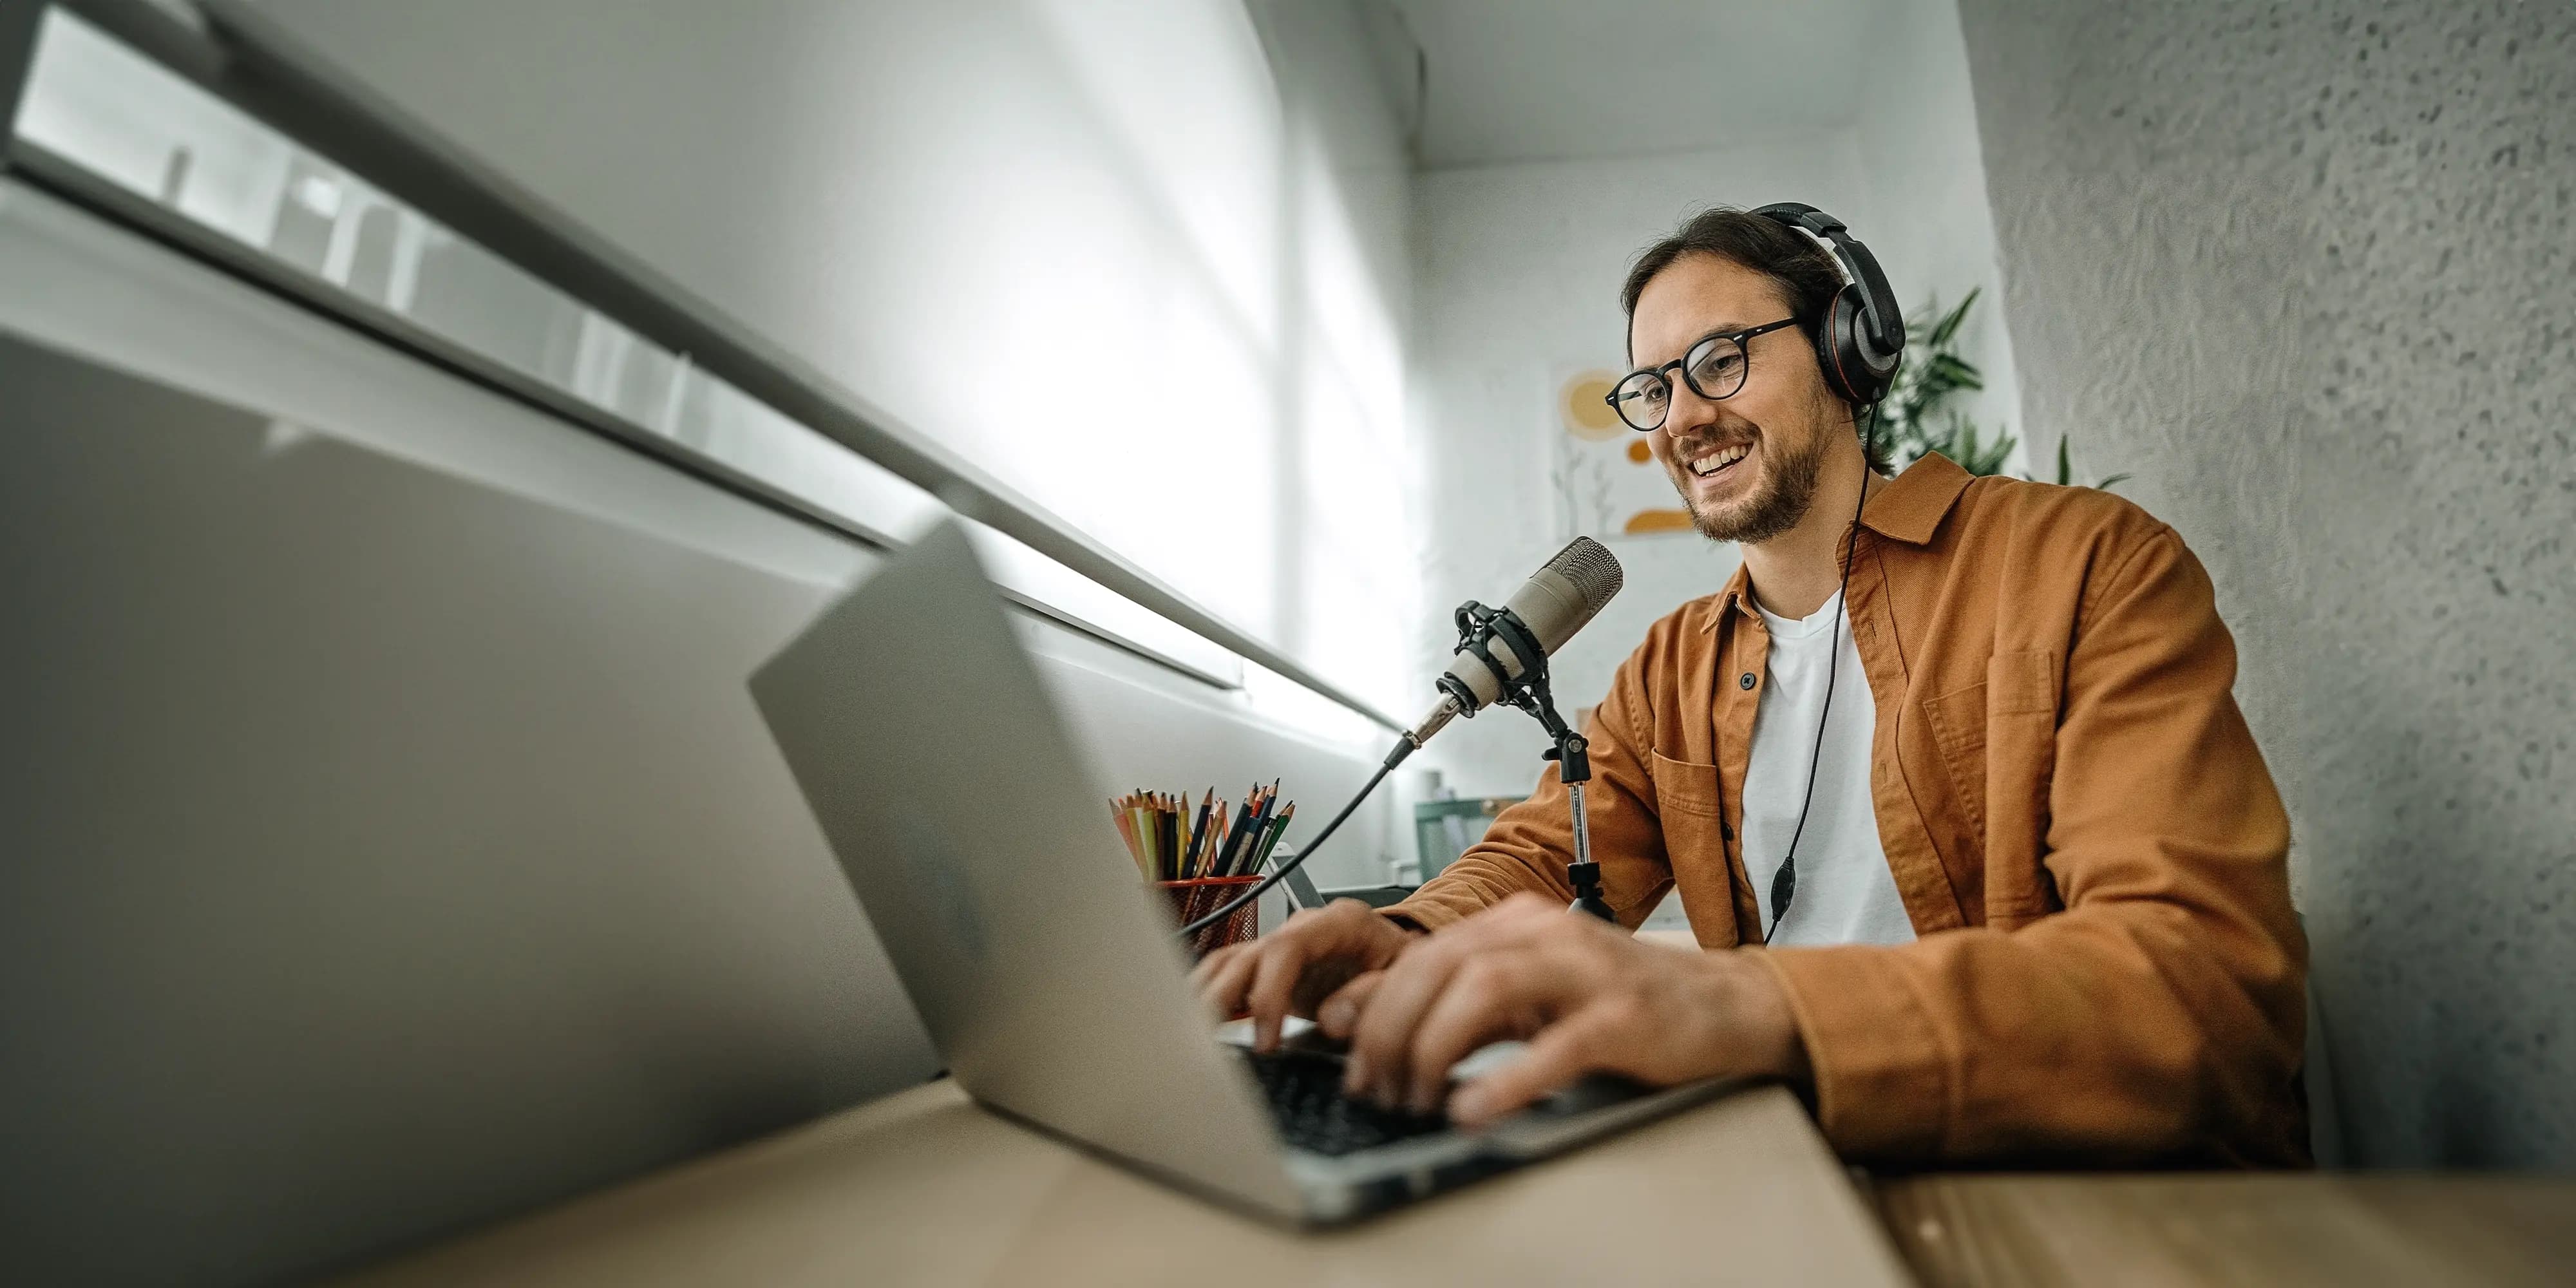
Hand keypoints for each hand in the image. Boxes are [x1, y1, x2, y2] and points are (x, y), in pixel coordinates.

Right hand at [1190, 898, 1420, 1051]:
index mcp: (1340, 923)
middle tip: (1205, 1038)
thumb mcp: (1407, 978)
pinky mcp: (1272, 968)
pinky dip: (1210, 994)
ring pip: (1231, 962)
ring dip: (1207, 996)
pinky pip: (1230, 973)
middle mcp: (1304, 929)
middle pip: (1249, 954)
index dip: (1269, 994)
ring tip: (1189, 1033)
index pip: (1287, 948)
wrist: (1410, 960)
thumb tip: (1332, 1018)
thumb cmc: (1409, 967)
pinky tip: (1196, 1021)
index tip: (1266, 1039)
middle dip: (1222, 997)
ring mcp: (1284, 946)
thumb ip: (1373, 995)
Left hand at [1320, 893, 1810, 1126]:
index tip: (1347, 1052)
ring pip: (1487, 987)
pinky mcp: (1625, 1016)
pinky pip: (1557, 1045)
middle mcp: (1547, 933)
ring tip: (1416, 1097)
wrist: (1720, 1003)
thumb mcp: (1526, 994)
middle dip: (1394, 1027)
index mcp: (1517, 921)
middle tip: (1375, 1085)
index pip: (1424, 953)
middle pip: (1443, 965)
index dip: (1375, 1004)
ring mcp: (1588, 970)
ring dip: (1436, 1046)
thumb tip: (1360, 1020)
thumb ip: (1454, 1002)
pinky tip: (1475, 1109)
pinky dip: (1509, 1079)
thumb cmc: (1617, 1001)